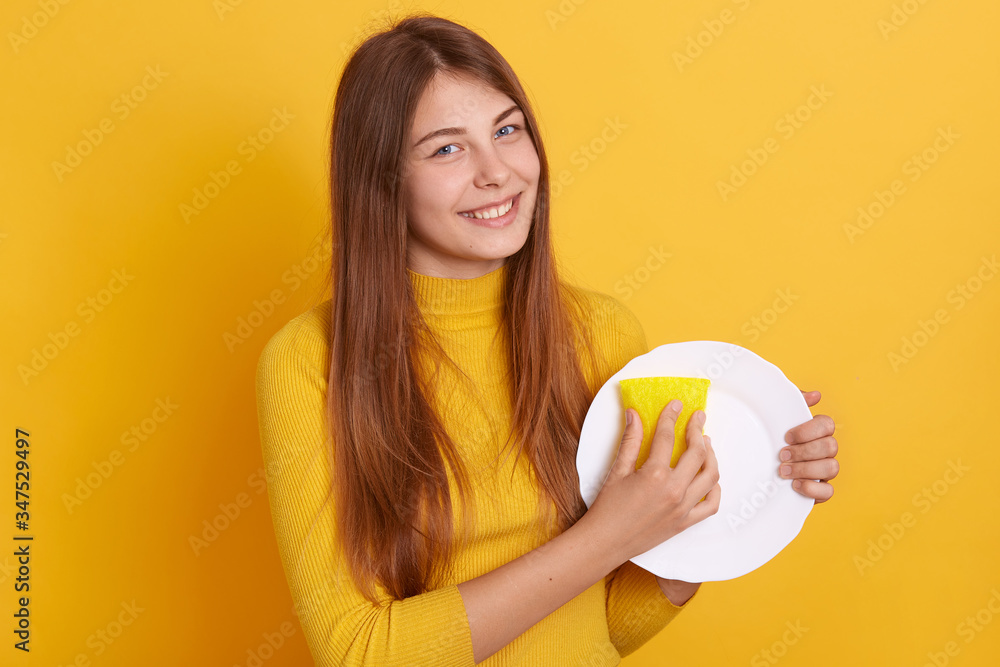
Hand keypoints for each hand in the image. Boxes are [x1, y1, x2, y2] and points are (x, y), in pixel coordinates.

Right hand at [583, 399, 721, 566]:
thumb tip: (634, 415)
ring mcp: (683, 508)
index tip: (676, 405)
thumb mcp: (617, 470)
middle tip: (697, 418)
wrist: (606, 542)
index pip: (668, 437)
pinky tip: (709, 477)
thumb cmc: (608, 508)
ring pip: (710, 476)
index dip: (671, 416)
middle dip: (698, 431)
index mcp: (654, 475)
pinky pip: (711, 504)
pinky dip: (715, 488)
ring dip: (711, 456)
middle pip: (696, 453)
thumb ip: (630, 440)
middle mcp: (673, 490)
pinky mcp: (685, 522)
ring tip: (706, 444)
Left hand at [780, 390, 838, 502]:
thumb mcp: (776, 420)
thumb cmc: (770, 439)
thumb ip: (793, 404)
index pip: (827, 424)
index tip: (786, 437)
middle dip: (804, 451)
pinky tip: (795, 486)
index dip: (808, 430)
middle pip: (831, 447)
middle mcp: (824, 450)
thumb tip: (815, 395)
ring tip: (783, 471)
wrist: (754, 470)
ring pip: (832, 468)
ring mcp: (824, 471)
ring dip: (806, 469)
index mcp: (817, 431)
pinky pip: (829, 492)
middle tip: (782, 455)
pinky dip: (813, 489)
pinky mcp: (820, 491)